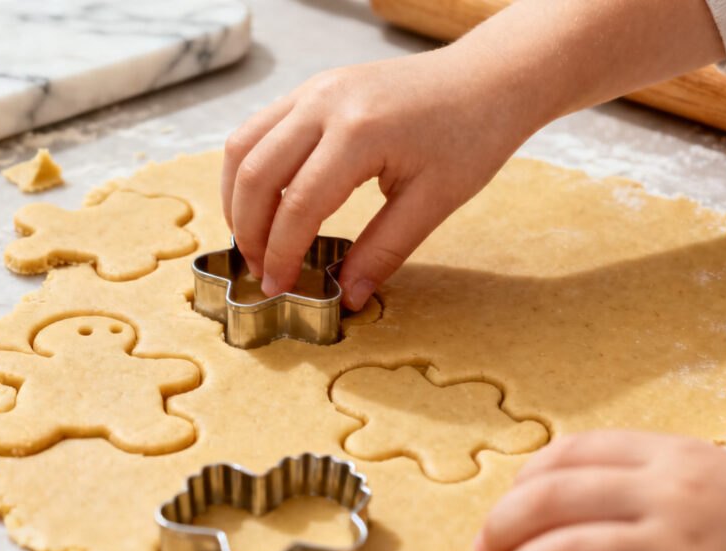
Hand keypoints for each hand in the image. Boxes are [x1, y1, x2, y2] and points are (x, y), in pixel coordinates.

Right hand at [220, 48, 540, 309]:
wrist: (488, 78)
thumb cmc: (471, 135)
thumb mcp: (434, 202)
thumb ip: (384, 251)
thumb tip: (348, 296)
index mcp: (359, 132)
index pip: (298, 205)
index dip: (281, 254)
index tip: (279, 288)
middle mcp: (324, 103)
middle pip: (256, 174)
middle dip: (249, 232)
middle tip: (260, 271)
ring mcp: (313, 89)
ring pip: (243, 146)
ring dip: (237, 198)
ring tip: (252, 239)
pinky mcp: (312, 88)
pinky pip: (258, 128)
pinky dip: (249, 168)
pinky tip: (263, 201)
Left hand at [476, 430, 725, 550]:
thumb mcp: (709, 482)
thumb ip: (644, 482)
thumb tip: (558, 505)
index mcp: (672, 456)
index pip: (571, 452)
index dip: (524, 478)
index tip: (506, 502)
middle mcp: (670, 493)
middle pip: (554, 495)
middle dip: (505, 522)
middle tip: (486, 548)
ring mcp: (679, 546)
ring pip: (567, 549)